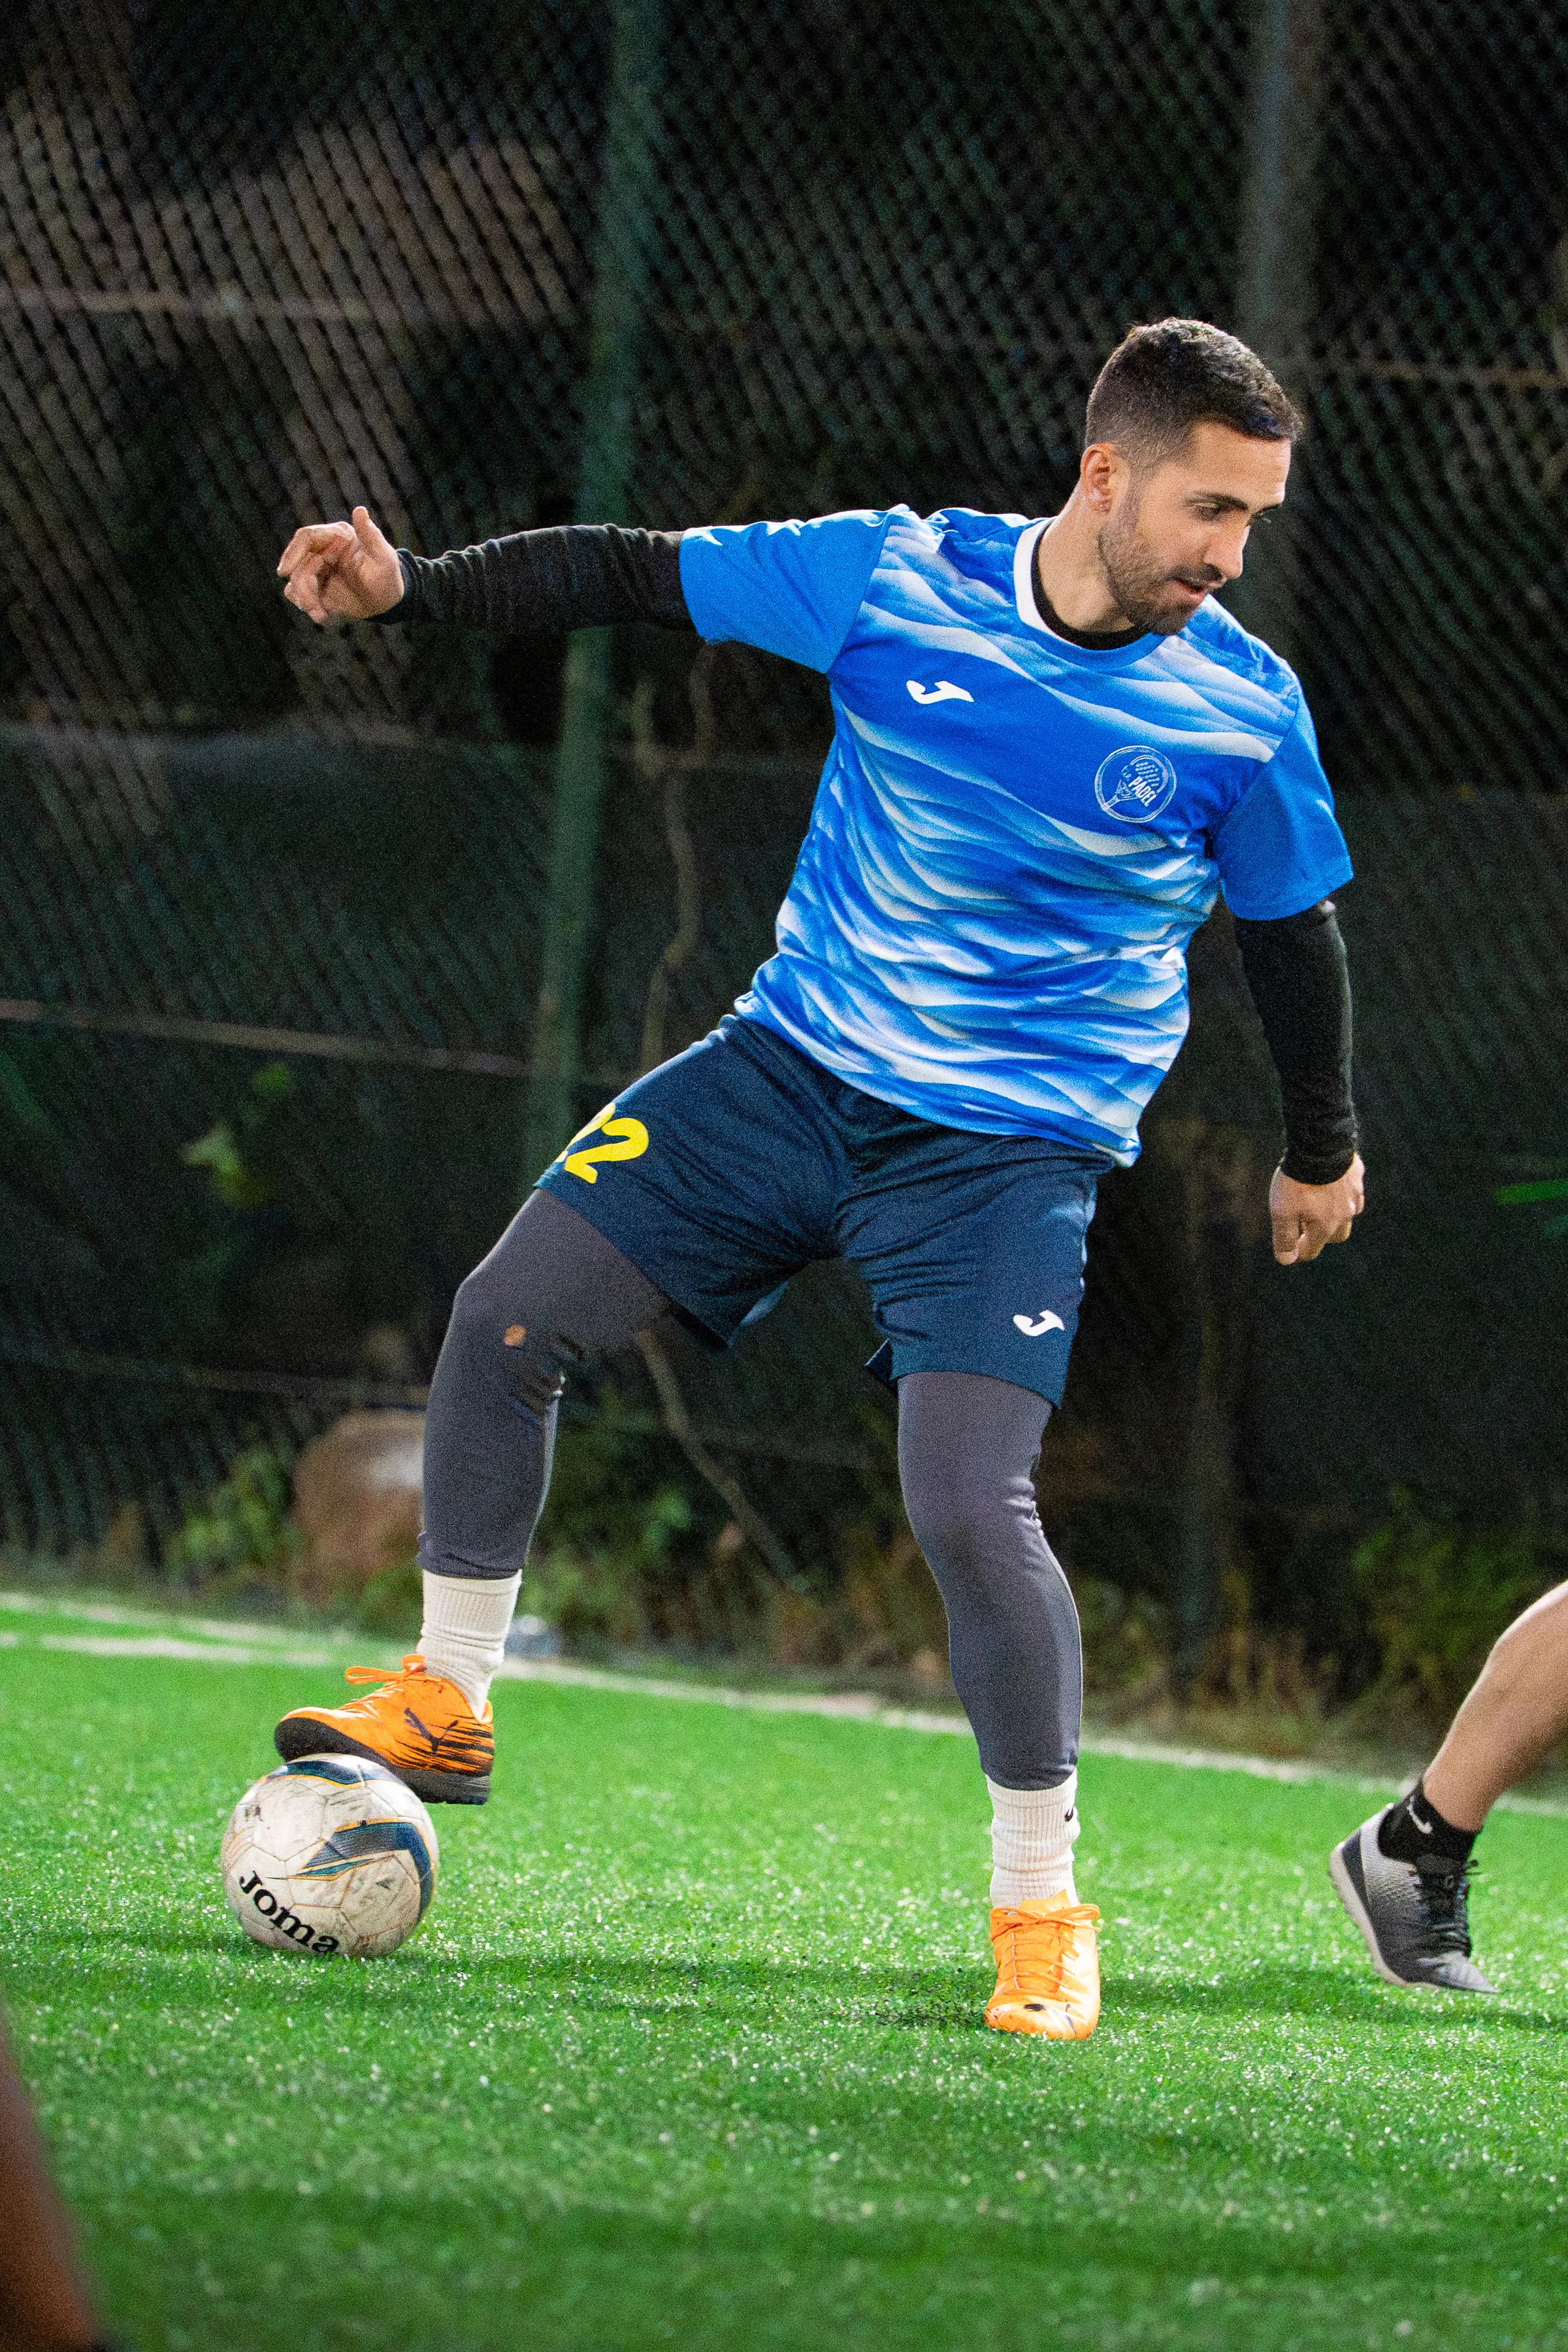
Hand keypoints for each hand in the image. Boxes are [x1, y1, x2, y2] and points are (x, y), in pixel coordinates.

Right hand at [276, 504, 402, 622]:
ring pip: (297, 581)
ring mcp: (318, 570)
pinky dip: (308, 607)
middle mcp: (323, 551)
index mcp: (336, 537)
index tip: (285, 572)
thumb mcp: (383, 557)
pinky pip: (301, 596)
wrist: (388, 601)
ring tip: (320, 615)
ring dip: (304, 600)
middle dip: (301, 586)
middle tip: (311, 606)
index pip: (306, 538)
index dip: (292, 552)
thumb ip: (370, 535)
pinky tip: (322, 616)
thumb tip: (360, 510)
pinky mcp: (317, 588)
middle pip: (298, 564)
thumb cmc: (388, 575)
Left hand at [1269, 1152, 1364, 1264]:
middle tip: (1306, 1227)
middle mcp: (1344, 1214)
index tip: (1289, 1247)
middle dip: (1321, 1237)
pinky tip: (1334, 1186)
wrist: (1319, 1146)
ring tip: (1321, 1206)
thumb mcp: (1282, 1211)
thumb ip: (1284, 1238)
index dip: (1298, 1251)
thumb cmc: (1298, 1181)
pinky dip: (1345, 1195)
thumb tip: (1287, 1260)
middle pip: (1336, 1236)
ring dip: (1336, 1216)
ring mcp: (1354, 1195)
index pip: (1312, 1250)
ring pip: (1349, 1214)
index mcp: (1325, 1226)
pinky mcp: (1357, 1176)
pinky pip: (1354, 1192)